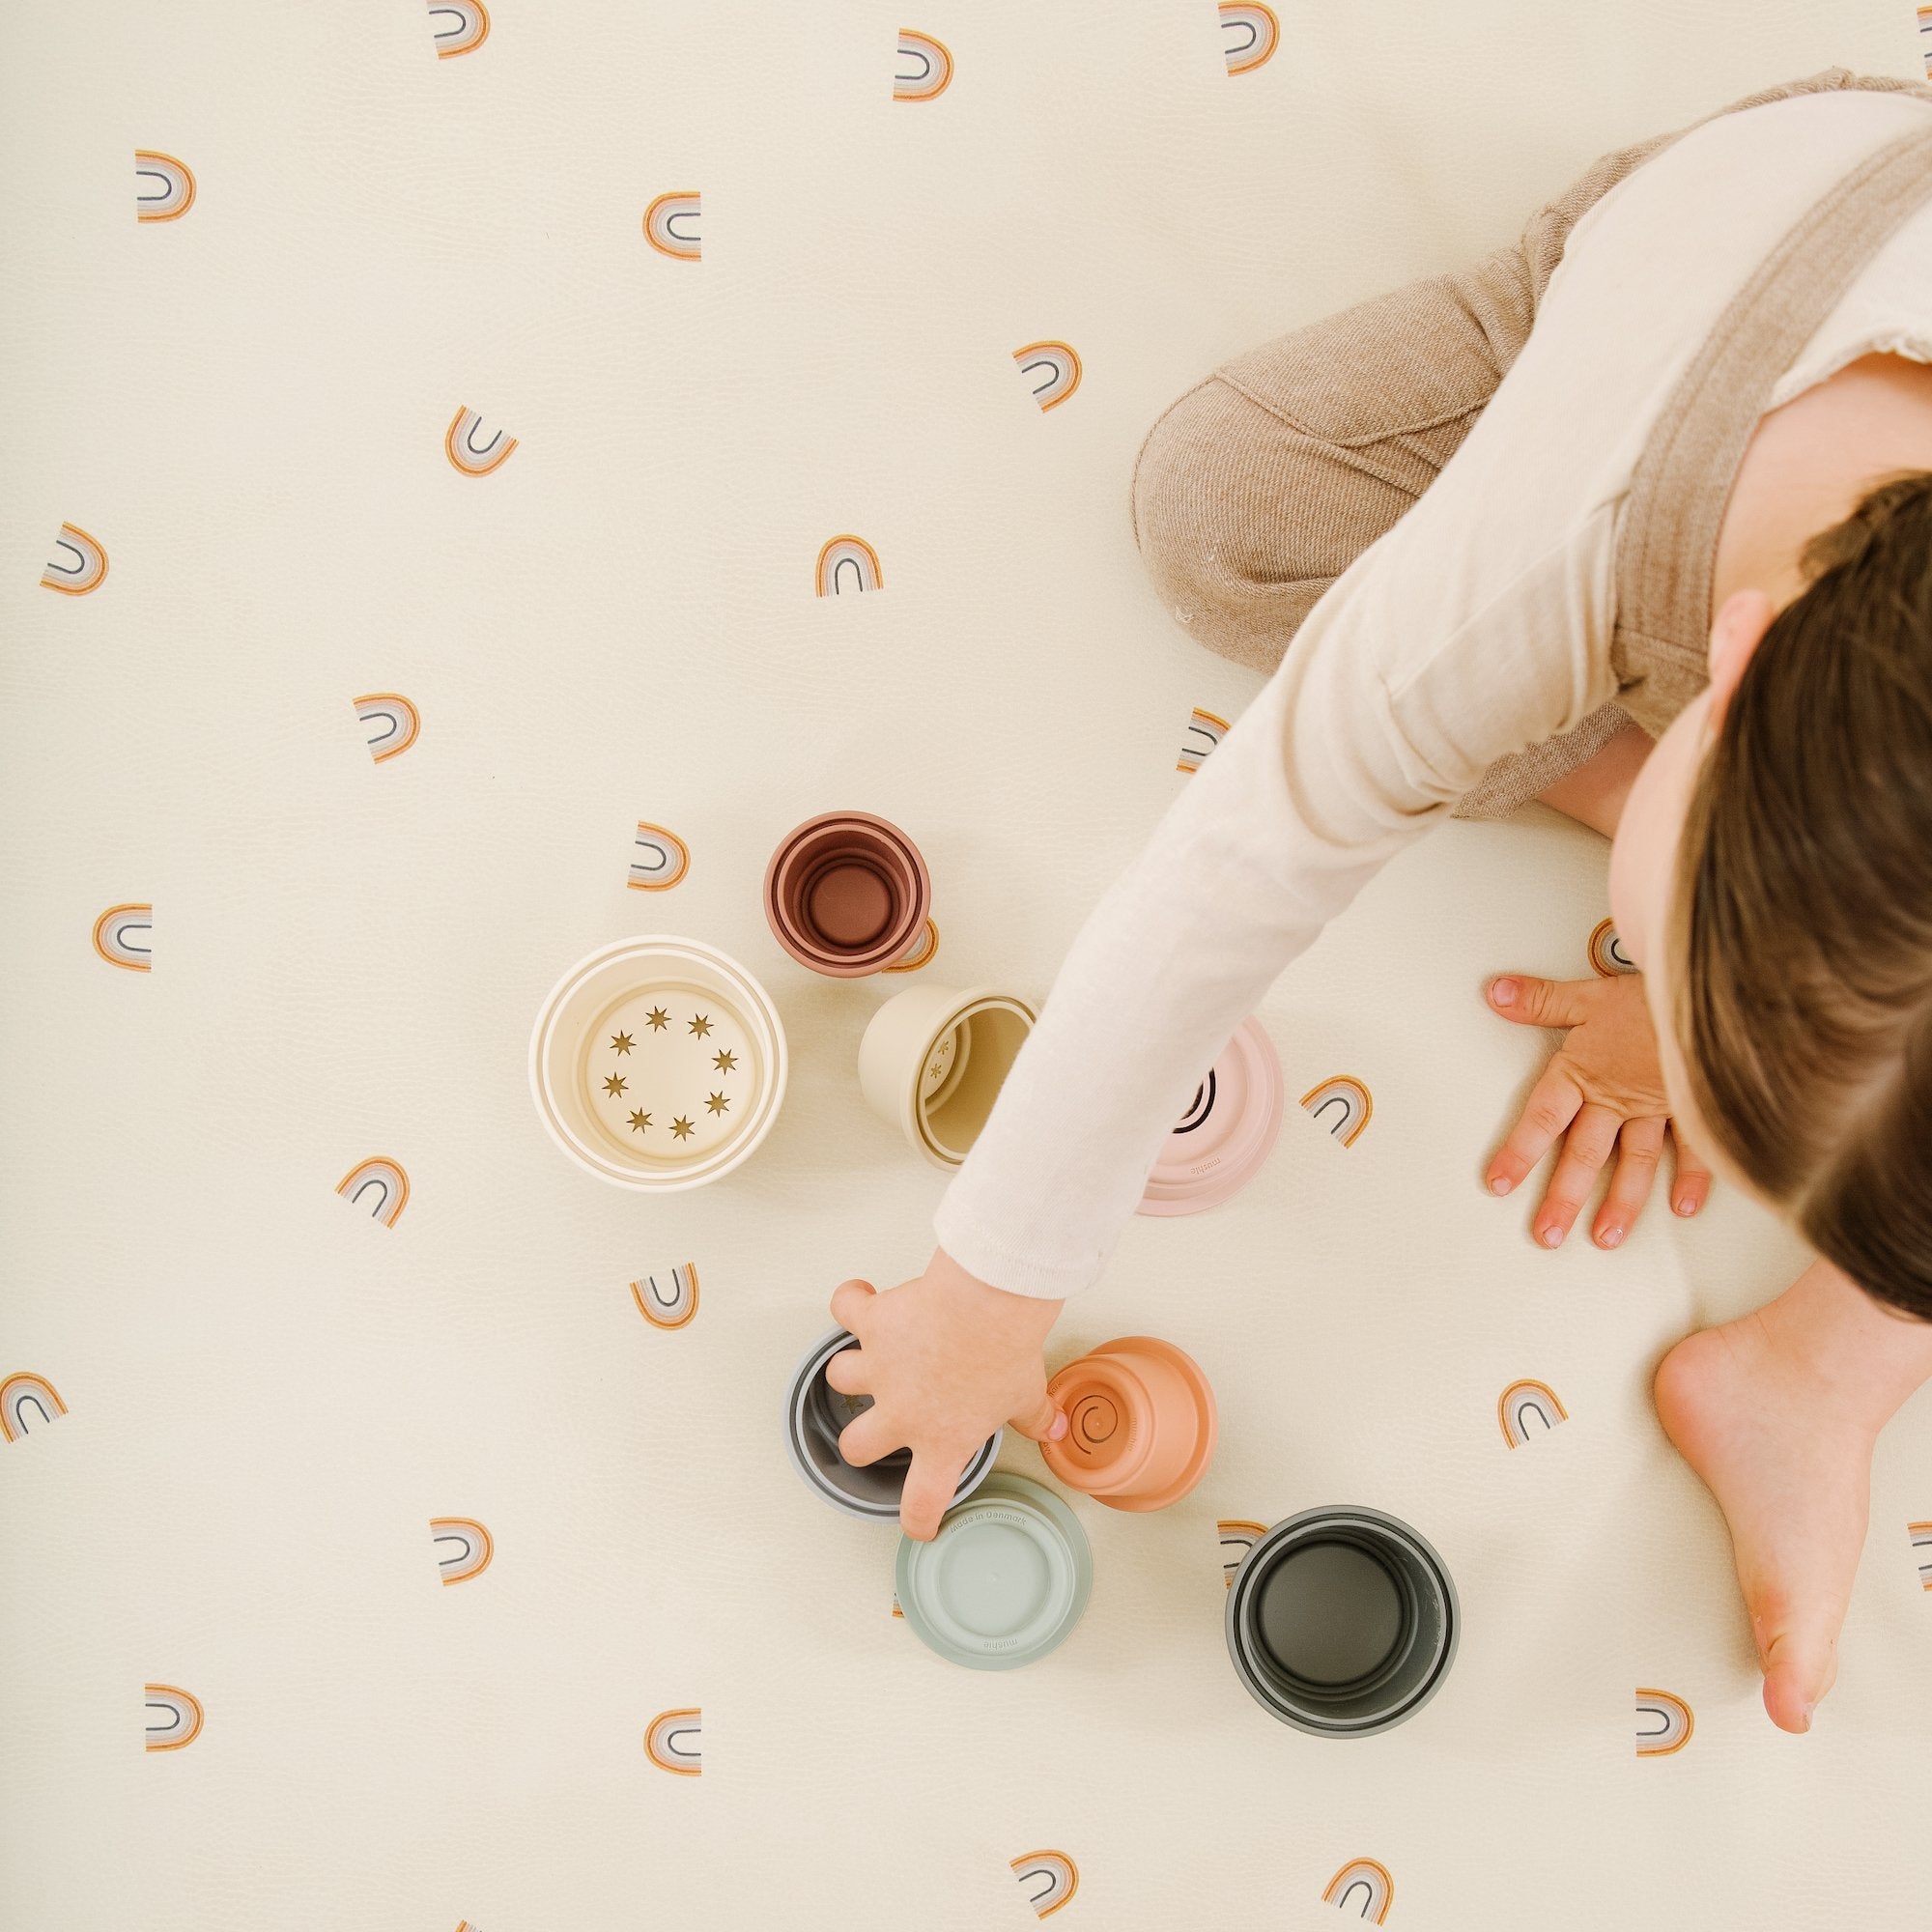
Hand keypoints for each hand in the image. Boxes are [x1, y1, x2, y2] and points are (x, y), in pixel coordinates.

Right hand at [827, 1247, 1067, 1541]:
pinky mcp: (872, 1323)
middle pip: (856, 1445)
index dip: (918, 1520)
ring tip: (869, 1354)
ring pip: (841, 1377)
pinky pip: (846, 1309)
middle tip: (877, 1425)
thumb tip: (1055, 1428)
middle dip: (861, 1439)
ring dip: (852, 1366)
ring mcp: (880, 1367)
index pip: (922, 1501)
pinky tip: (859, 1296)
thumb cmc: (1004, 1351)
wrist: (985, 1304)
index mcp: (941, 1441)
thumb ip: (1036, 1417)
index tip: (920, 1523)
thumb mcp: (1026, 1394)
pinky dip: (851, 1300)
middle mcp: (901, 1411)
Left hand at [1483, 971, 1712, 1248]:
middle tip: (1547, 1237)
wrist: (1718, 990)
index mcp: (1584, 1072)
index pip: (1543, 1118)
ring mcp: (1659, 1106)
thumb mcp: (1591, 993)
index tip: (1498, 1184)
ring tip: (1605, 1238)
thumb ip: (1542, 1000)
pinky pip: (1693, 1149)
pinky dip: (1691, 1178)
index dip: (1519, 1151)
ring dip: (1620, 1203)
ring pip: (1634, 1162)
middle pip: (1584, 1154)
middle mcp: (1617, 1097)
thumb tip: (1495, 993)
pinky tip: (1683, 1208)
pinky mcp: (1695, 1107)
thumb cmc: (1653, 991)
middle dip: (1563, 1198)